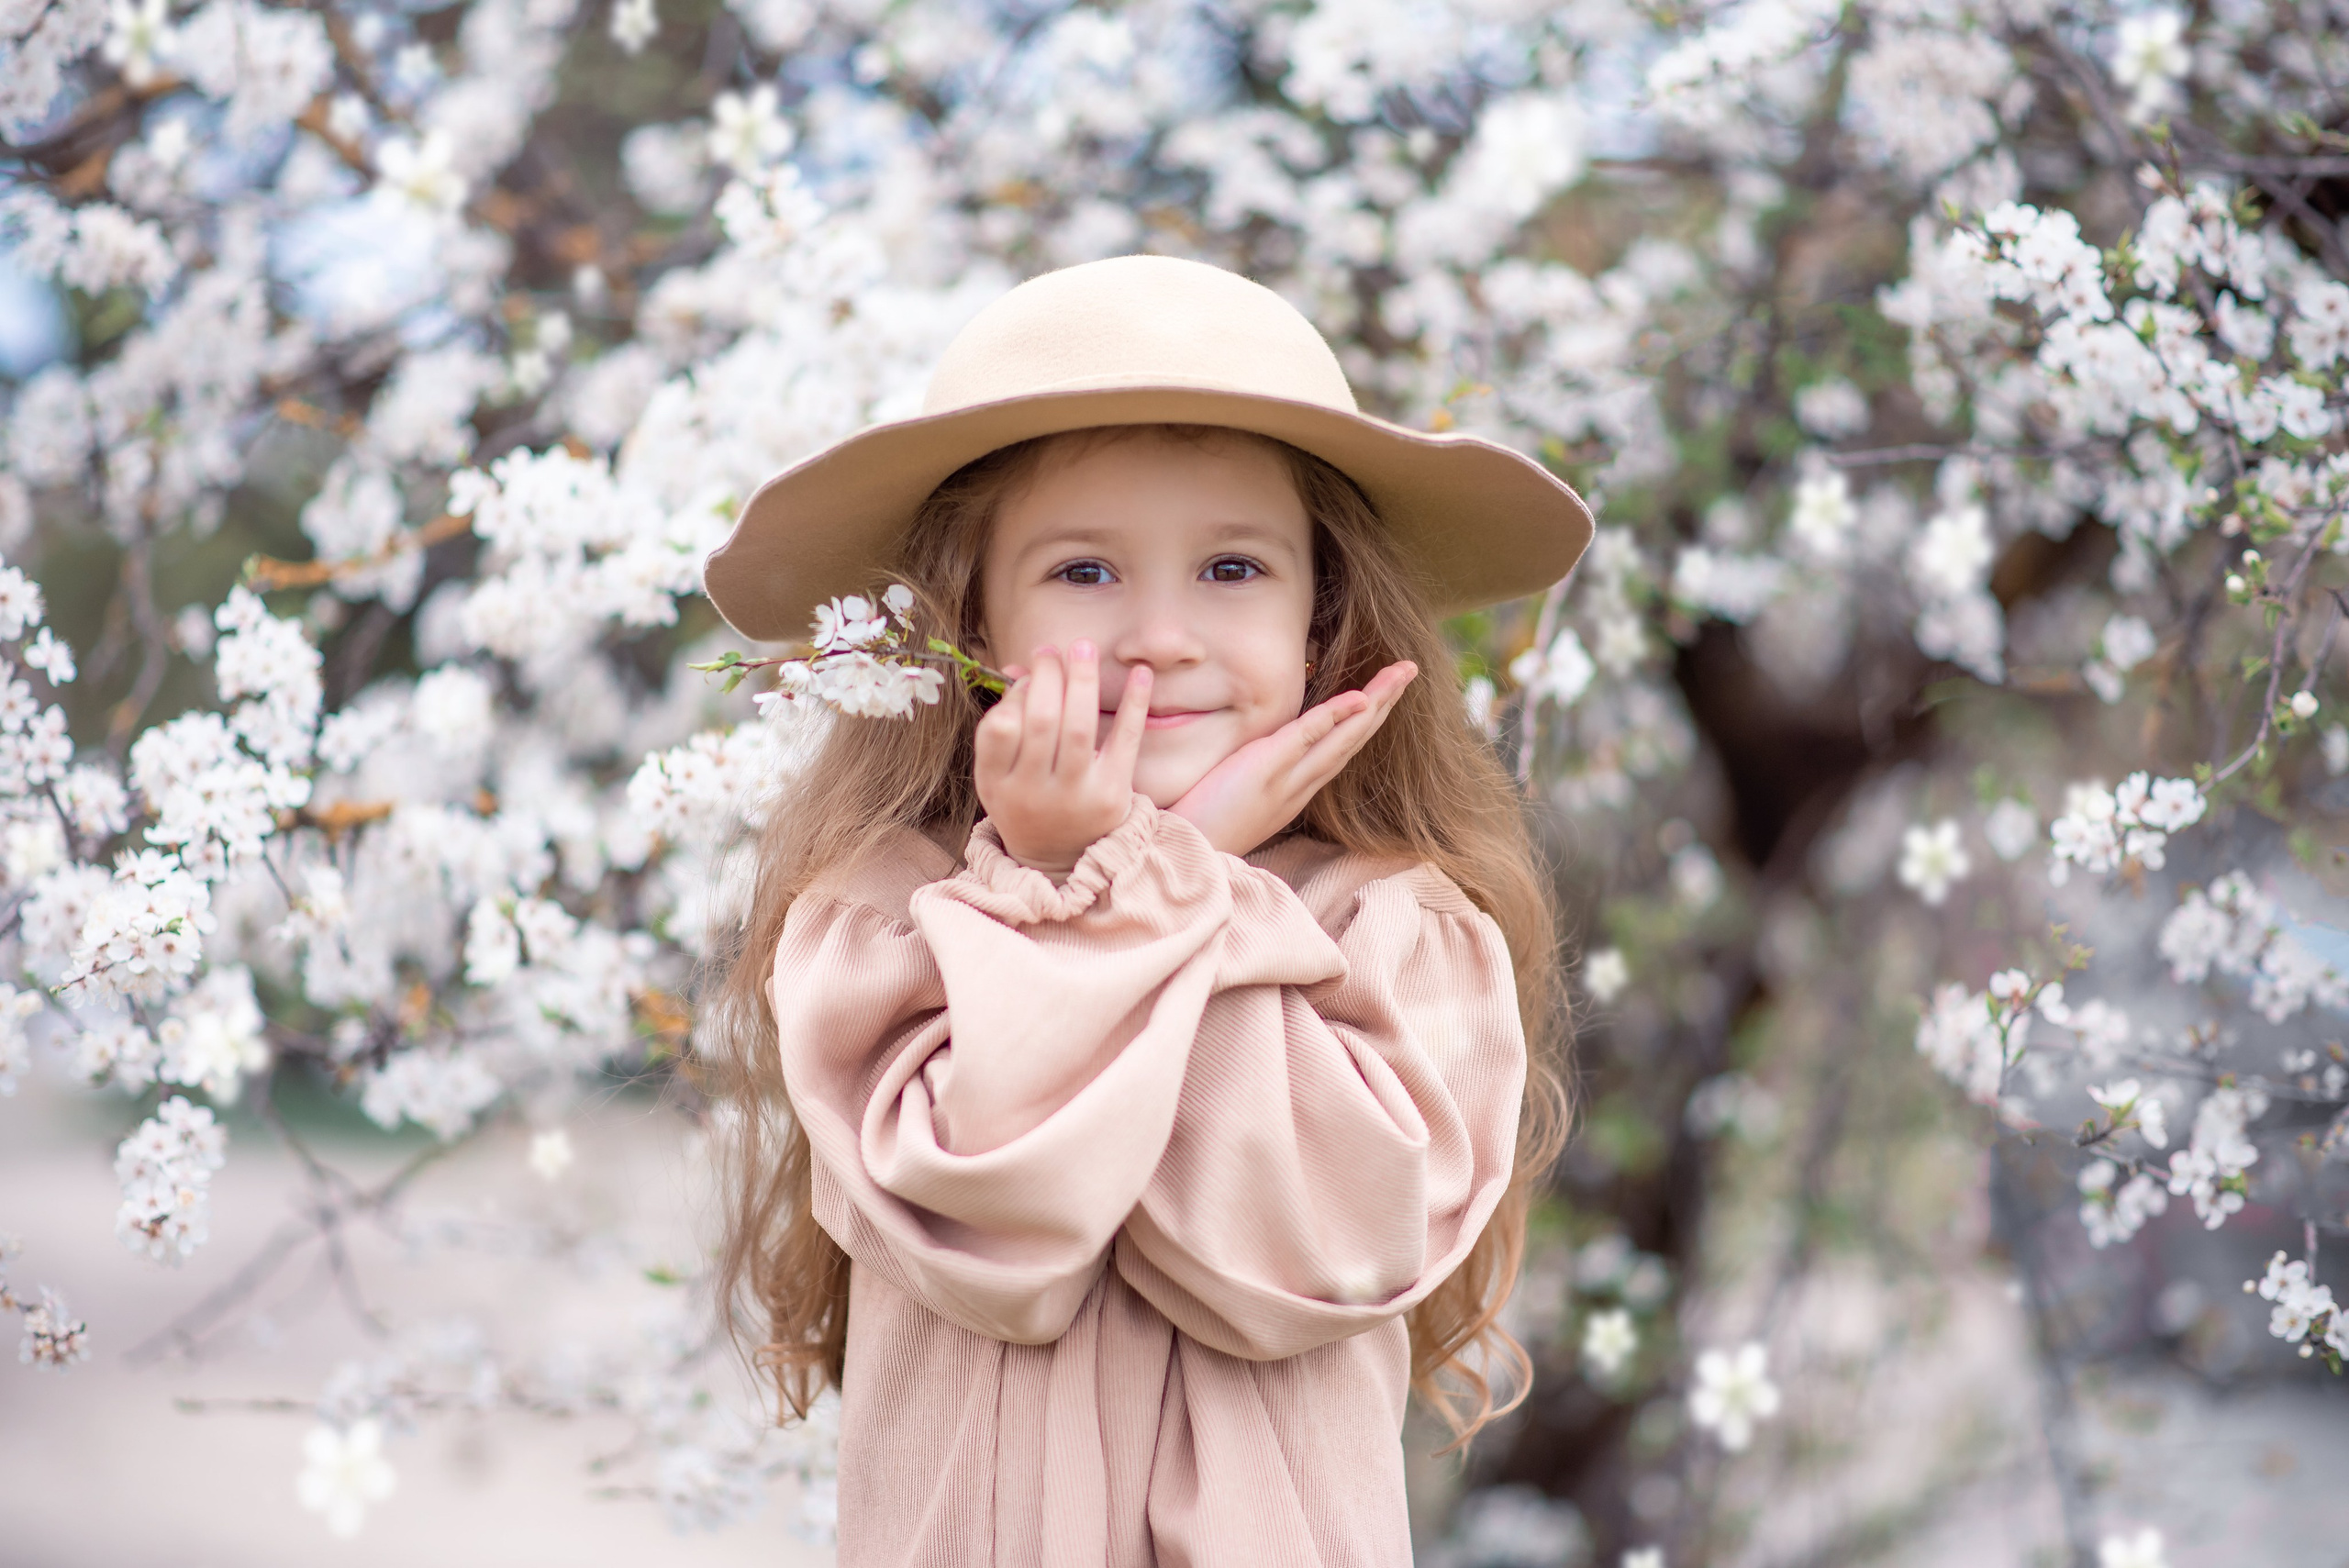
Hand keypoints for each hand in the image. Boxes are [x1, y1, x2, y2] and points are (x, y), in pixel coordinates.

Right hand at [974, 641, 1152, 873]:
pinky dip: (1134, 705)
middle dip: (1048, 676)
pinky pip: (1124, 742)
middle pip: (1041, 721)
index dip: (1015, 695)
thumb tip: (1021, 668)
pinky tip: (1142, 673)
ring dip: (1083, 680)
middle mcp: (1033, 793)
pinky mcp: (1112, 796)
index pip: (999, 729)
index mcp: (997, 784)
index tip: (1026, 675)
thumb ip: (1003, 724)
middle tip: (1052, 651)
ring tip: (1083, 647)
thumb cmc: (1024, 800)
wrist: (1059, 859)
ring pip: (1078, 728)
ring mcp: (1074, 796)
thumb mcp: (997, 773)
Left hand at [1167, 661, 1417, 857]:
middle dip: (1385, 703)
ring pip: (1341, 738)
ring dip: (1375, 703)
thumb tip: (1254, 757)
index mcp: (1294, 790)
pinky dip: (1334, 718)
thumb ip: (1253, 777)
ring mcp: (1286, 780)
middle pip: (1352, 739)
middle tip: (1410, 670)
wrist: (1182, 859)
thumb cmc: (1201, 830)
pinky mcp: (1264, 772)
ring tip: (1400, 674)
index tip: (1383, 693)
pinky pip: (1305, 740)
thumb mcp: (1236, 800)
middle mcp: (1299, 786)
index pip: (1337, 748)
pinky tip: (1359, 699)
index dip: (1364, 720)